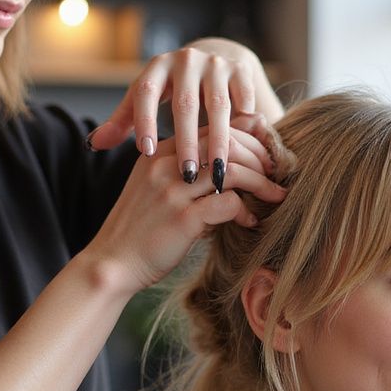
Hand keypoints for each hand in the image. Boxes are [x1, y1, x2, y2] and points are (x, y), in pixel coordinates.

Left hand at [86, 39, 282, 179]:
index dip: (146, 120)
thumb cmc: (171, 90)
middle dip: (187, 142)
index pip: (146, 92)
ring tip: (218, 172)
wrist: (212, 61)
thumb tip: (93, 144)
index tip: (146, 152)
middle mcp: (186, 61)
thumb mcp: (144, 100)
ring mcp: (215, 64)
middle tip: (187, 175)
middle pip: (186, 104)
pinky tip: (245, 153)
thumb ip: (122, 122)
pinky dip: (244, 126)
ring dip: (219, 141)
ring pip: (219, 105)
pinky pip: (244, 100)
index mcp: (157, 67)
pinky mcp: (240, 70)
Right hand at [86, 123, 285, 295]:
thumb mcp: (157, 189)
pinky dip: (246, 212)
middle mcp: (166, 164)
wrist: (112, 262)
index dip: (247, 139)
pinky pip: (228, 204)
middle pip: (227, 142)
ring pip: (232, 171)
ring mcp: (173, 191)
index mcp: (161, 151)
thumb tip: (232, 165)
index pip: (214, 129)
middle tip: (277, 174)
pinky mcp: (182, 218)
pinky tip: (250, 222)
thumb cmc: (141, 228)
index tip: (264, 156)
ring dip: (262, 183)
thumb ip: (186, 172)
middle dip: (260, 156)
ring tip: (276, 195)